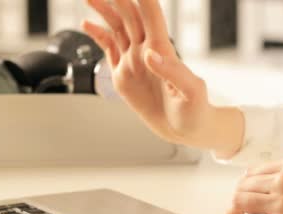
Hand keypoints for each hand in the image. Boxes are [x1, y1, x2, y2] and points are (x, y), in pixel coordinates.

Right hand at [83, 0, 243, 156]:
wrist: (185, 131)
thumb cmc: (196, 112)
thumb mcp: (191, 93)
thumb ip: (173, 72)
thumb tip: (150, 54)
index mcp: (163, 51)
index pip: (151, 16)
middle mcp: (147, 51)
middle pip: (130, 16)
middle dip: (118, 0)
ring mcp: (134, 62)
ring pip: (116, 28)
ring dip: (105, 11)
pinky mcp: (123, 75)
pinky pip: (109, 49)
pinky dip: (97, 35)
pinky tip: (87, 24)